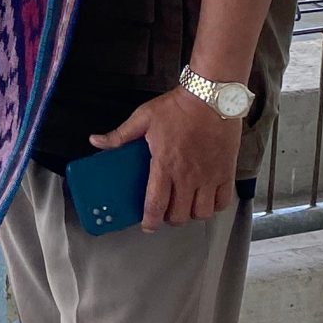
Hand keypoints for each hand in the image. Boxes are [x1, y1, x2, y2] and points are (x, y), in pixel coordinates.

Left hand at [91, 86, 243, 230]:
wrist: (211, 97)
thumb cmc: (177, 107)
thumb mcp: (143, 118)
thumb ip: (120, 135)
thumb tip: (96, 142)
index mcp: (165, 165)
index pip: (156, 204)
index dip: (150, 221)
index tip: (147, 225)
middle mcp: (188, 176)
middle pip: (179, 215)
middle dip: (169, 218)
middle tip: (164, 210)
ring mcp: (209, 176)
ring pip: (202, 213)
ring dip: (191, 214)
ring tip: (184, 205)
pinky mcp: (226, 172)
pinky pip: (222, 201)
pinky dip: (214, 206)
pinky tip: (205, 198)